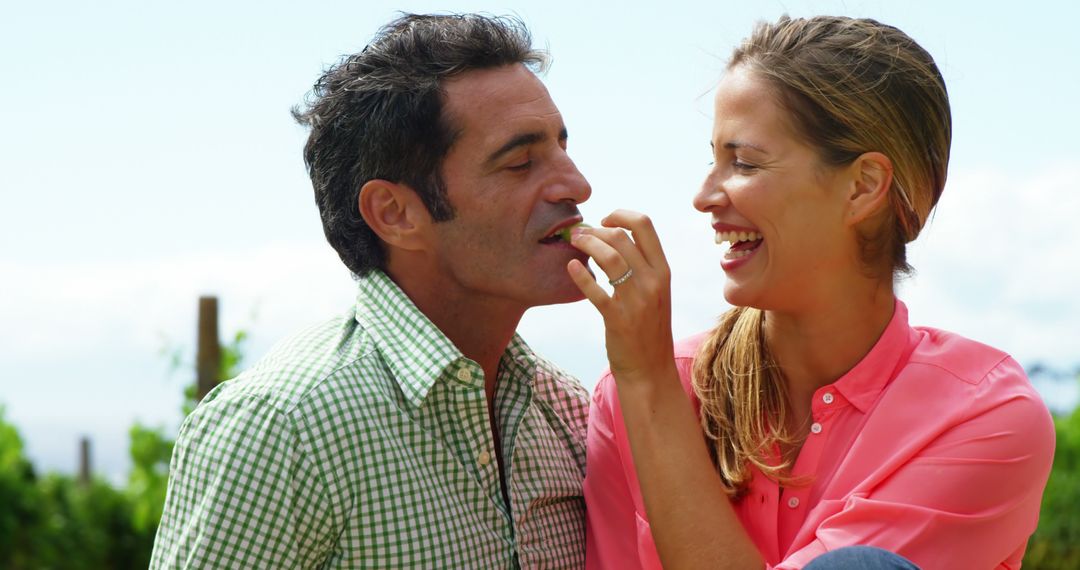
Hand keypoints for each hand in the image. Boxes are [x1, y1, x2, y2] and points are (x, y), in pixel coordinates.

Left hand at [567, 209, 676, 384]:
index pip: (645, 225)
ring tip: (573, 243)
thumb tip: (613, 239)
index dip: (621, 215)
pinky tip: (570, 267)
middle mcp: (653, 281)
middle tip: (580, 232)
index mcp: (663, 271)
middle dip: (595, 229)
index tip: (605, 219)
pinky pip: (595, 289)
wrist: (650, 371)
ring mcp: (637, 300)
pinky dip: (579, 274)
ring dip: (586, 244)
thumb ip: (641, 268)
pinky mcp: (618, 318)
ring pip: (608, 256)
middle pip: (621, 236)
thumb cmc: (647, 330)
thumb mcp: (655, 293)